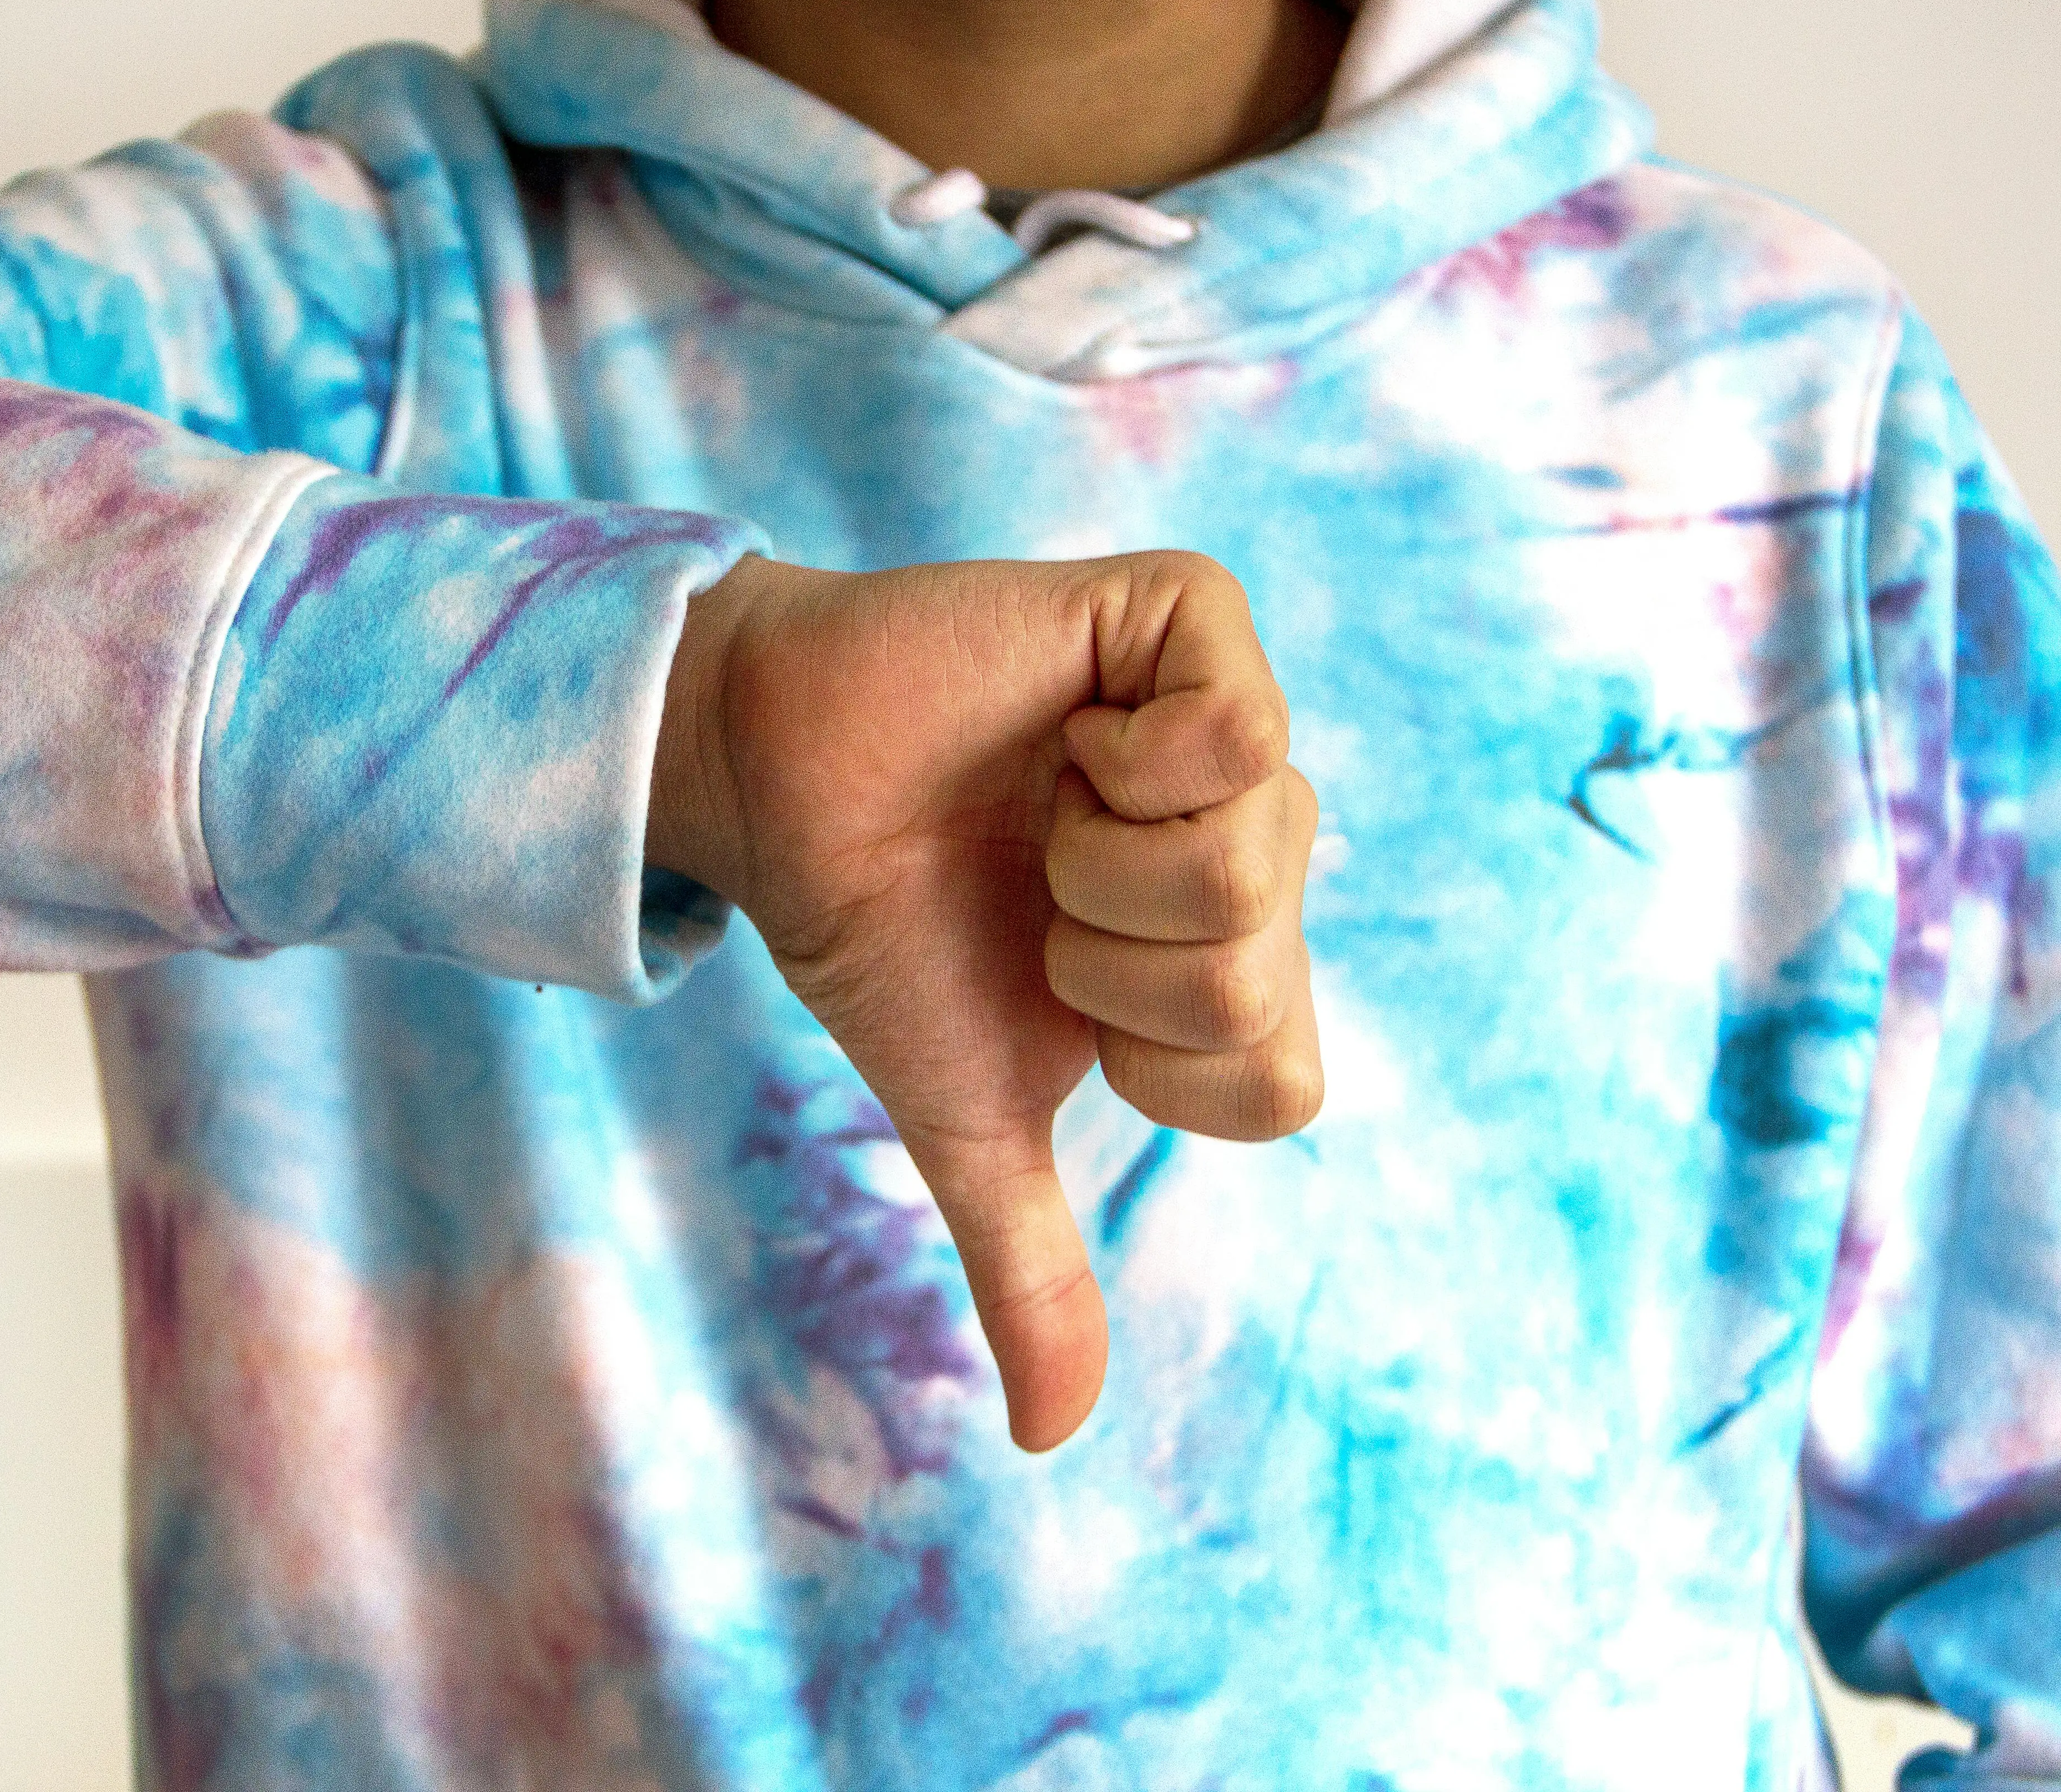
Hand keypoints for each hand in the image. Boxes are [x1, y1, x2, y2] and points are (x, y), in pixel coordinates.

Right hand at [649, 551, 1322, 1451]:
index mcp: (1235, 961)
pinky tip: (1066, 727)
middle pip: (1254, 975)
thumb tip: (1050, 1441)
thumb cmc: (889, 931)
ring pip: (1246, 863)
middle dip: (1102, 958)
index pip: (1281, 1080)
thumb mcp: (967, 1113)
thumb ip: (1027, 1265)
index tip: (1057, 990)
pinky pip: (1233, 726)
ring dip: (1096, 865)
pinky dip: (1124, 757)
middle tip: (1033, 889)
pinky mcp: (1189, 619)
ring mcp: (1237, 727)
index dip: (1147, 1059)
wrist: (779, 788)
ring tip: (1042, 803)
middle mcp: (1262, 845)